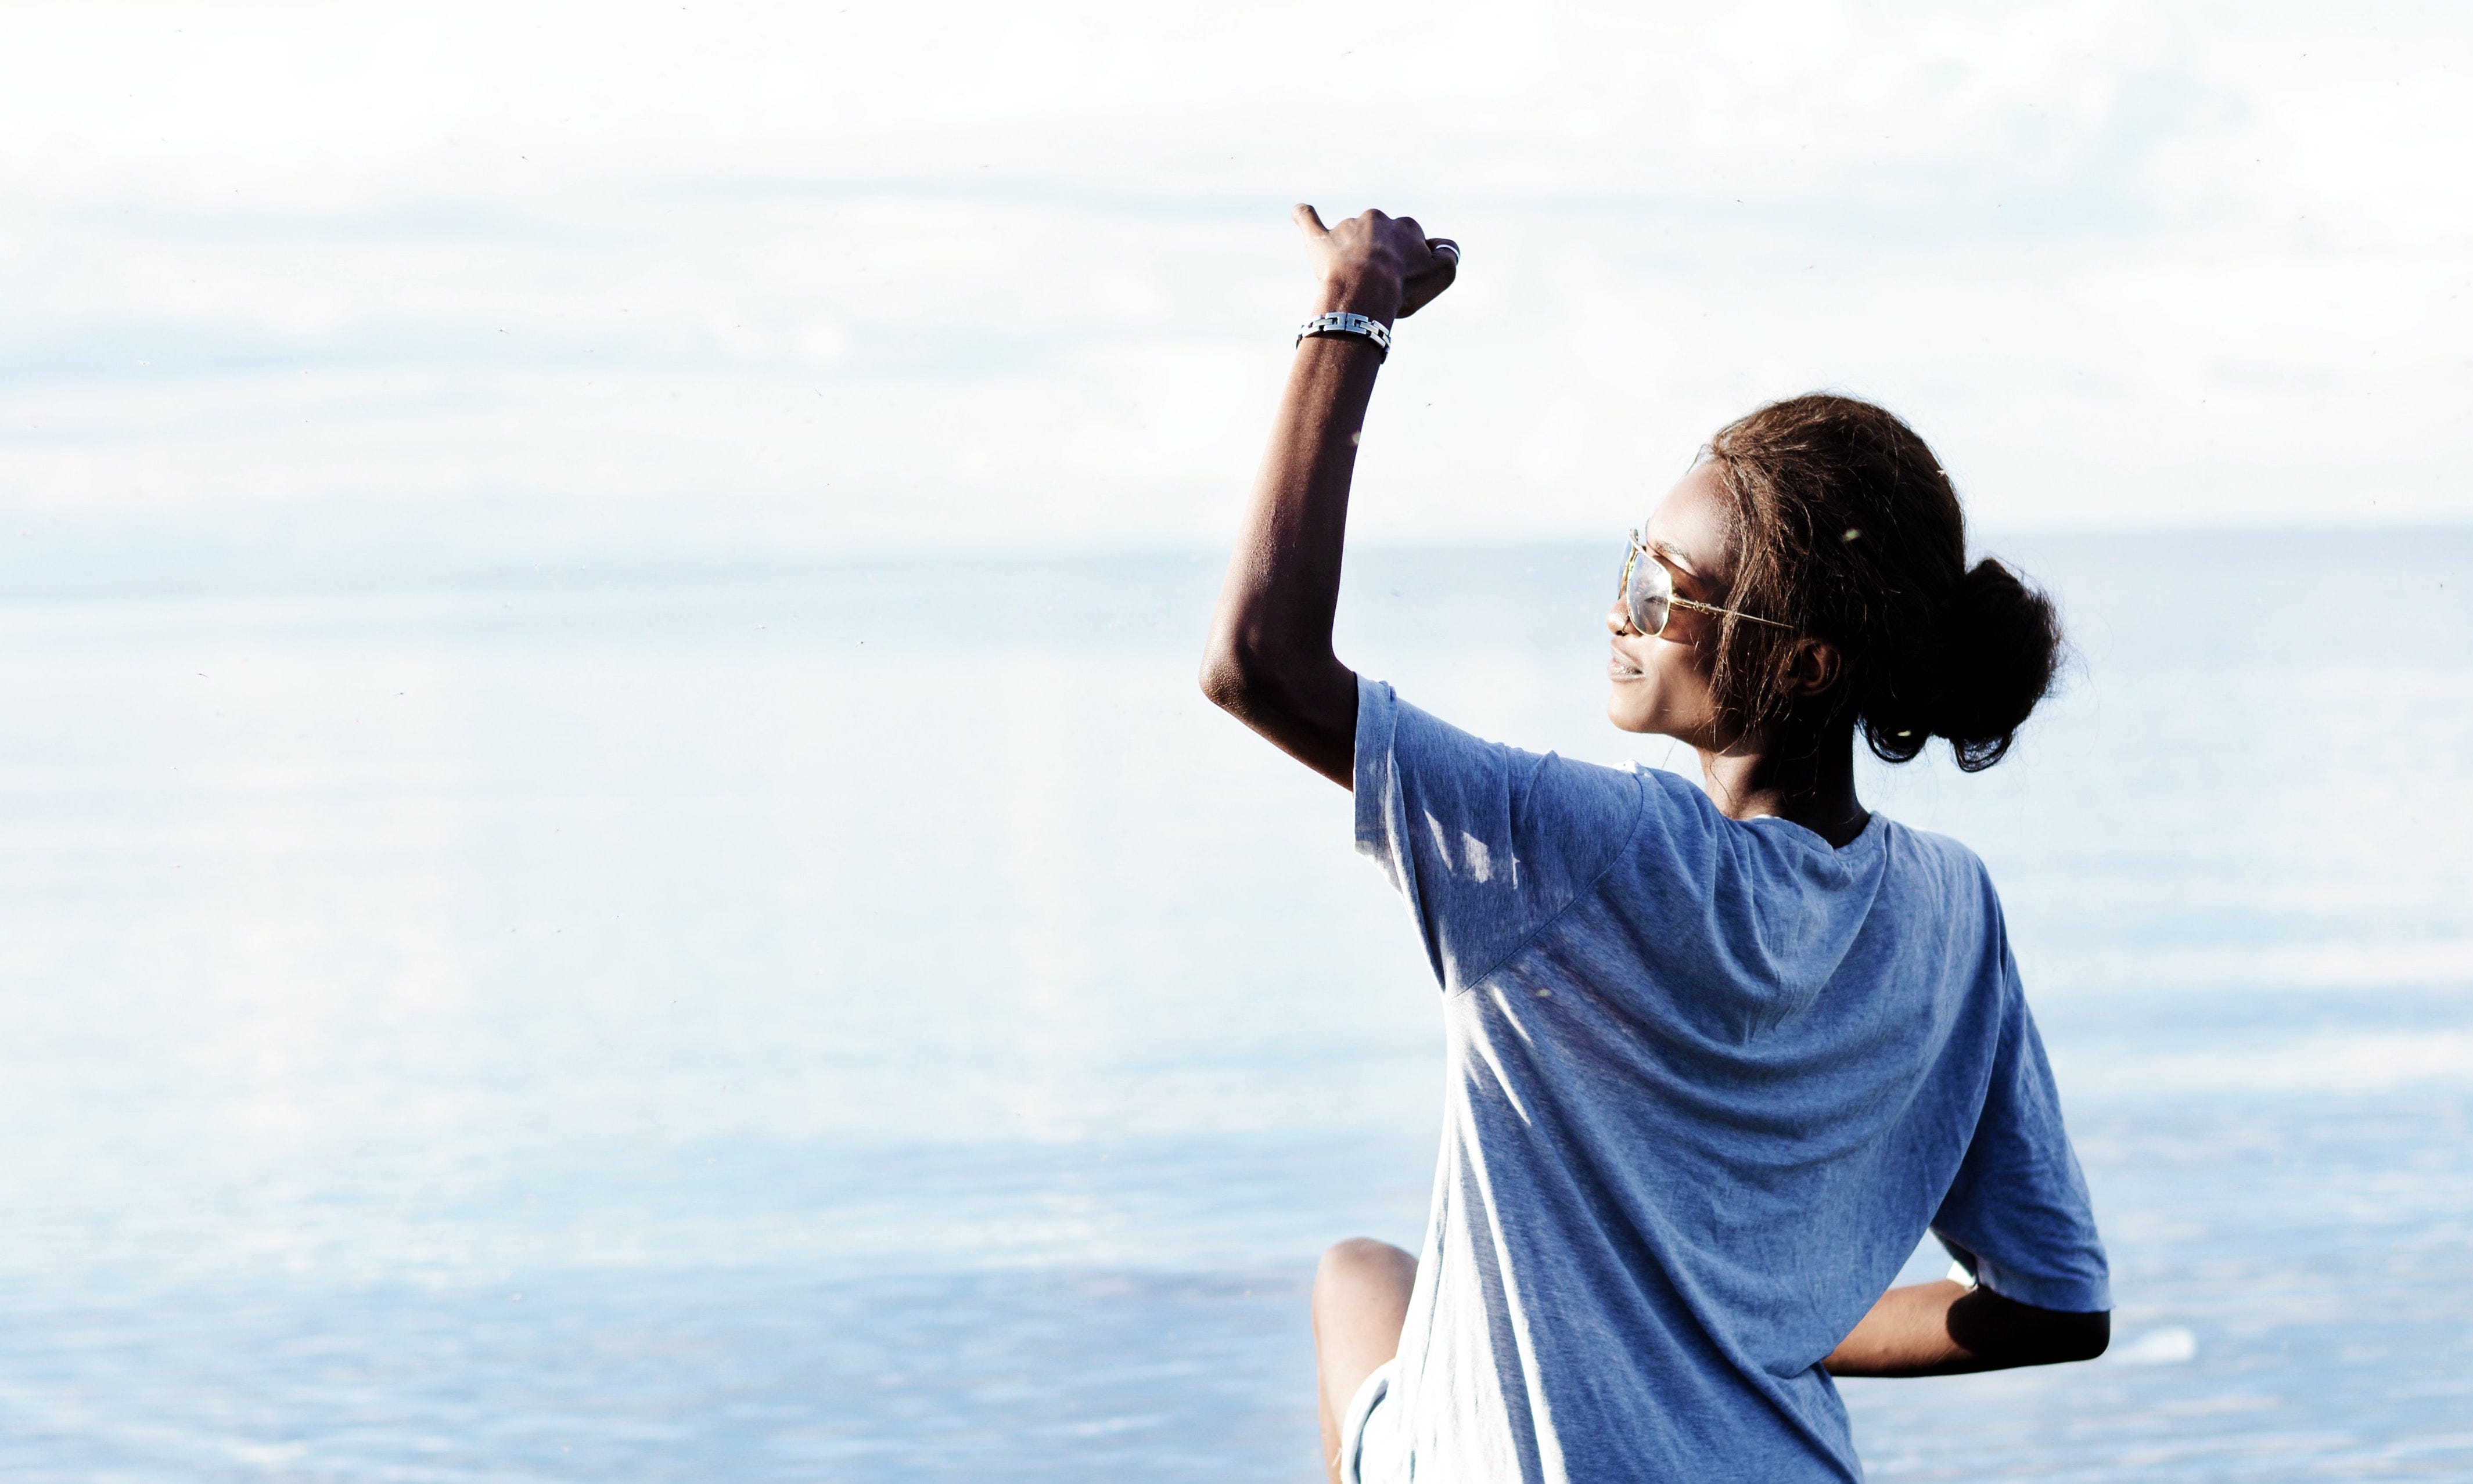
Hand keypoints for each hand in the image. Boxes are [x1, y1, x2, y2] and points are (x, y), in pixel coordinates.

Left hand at [1292, 204, 1458, 324]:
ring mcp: (1348, 225)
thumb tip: (1443, 247)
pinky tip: (1300, 210)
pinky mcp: (1320, 236)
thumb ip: (1449, 256)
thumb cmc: (1403, 286)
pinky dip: (1303, 214)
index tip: (1403, 281)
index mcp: (1406, 226)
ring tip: (1352, 281)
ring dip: (1352, 254)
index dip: (1408, 264)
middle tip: (1378, 285)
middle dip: (1380, 257)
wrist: (1364, 289)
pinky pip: (1308, 219)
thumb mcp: (1441, 274)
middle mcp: (1378, 219)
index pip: (1411, 241)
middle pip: (1381, 238)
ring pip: (1351, 237)